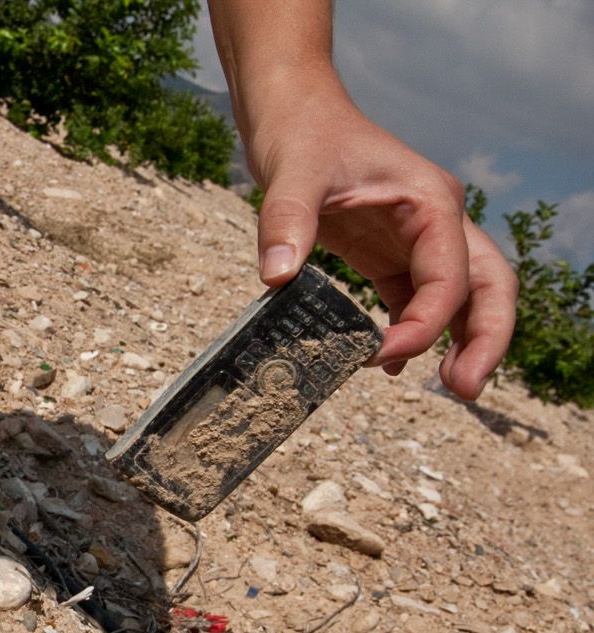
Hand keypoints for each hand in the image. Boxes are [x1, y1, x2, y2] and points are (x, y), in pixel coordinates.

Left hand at [246, 95, 516, 400]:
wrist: (292, 111)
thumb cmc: (302, 133)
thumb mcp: (291, 174)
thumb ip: (286, 223)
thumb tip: (277, 278)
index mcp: (430, 203)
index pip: (449, 277)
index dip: (425, 325)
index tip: (380, 355)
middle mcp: (435, 223)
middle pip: (486, 287)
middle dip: (485, 339)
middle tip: (465, 389)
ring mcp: (416, 240)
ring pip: (460, 297)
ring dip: (459, 341)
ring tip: (450, 387)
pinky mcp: (388, 253)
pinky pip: (415, 299)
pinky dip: (411, 330)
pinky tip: (386, 363)